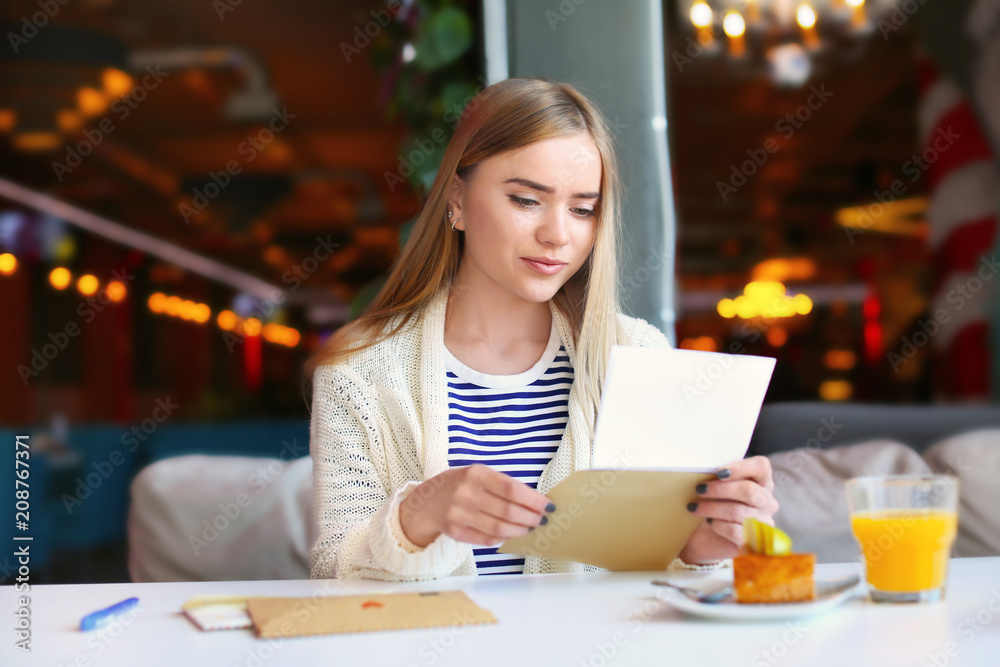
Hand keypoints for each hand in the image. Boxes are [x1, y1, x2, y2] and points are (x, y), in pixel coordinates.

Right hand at [398, 464, 553, 547]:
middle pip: (507, 511)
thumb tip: (535, 501)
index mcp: (475, 474)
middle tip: (542, 520)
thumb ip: (502, 485)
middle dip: (530, 517)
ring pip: (499, 527)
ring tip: (529, 528)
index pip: (511, 488)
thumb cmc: (460, 485)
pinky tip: (511, 534)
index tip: (548, 506)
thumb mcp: (478, 475)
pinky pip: (486, 539)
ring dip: (519, 530)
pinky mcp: (455, 531)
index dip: (533, 500)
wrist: (427, 501)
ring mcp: (458, 513)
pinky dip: (503, 538)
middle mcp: (465, 493)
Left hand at [678, 456, 778, 563]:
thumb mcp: (717, 487)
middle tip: (699, 489)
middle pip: (749, 491)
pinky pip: (734, 530)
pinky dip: (718, 525)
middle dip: (721, 489)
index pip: (761, 467)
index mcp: (762, 482)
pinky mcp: (754, 542)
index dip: (741, 467)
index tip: (719, 472)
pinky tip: (710, 522)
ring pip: (738, 511)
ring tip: (694, 507)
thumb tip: (706, 470)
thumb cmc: (714, 505)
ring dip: (711, 508)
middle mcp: (768, 502)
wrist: (706, 536)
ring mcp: (764, 523)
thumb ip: (719, 477)